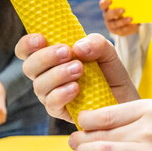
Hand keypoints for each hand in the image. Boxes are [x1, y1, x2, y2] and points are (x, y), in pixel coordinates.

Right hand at [17, 33, 138, 123]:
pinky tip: (76, 88)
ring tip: (79, 69)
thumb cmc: (111, 74)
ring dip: (57, 75)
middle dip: (45, 57)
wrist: (124, 100)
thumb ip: (95, 43)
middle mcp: (46, 76)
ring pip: (39, 85)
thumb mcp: (107, 52)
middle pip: (29, 67)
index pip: (27, 50)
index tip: (41, 39)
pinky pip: (51, 104)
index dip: (27, 44)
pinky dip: (61, 94)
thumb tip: (77, 47)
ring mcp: (51, 95)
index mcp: (52, 57)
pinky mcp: (60, 112)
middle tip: (66, 52)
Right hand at [100, 0, 137, 36]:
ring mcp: (111, 25)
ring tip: (130, 18)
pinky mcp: (117, 32)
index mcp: (106, 8)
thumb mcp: (125, 4)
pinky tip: (134, 24)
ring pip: (115, 24)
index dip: (105, 3)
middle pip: (109, 15)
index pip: (102, 5)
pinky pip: (122, 31)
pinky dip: (128, 27)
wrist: (129, 21)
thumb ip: (126, 1)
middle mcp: (107, 17)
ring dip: (123, 21)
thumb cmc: (126, 8)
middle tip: (123, 10)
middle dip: (115, 12)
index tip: (111, 0)